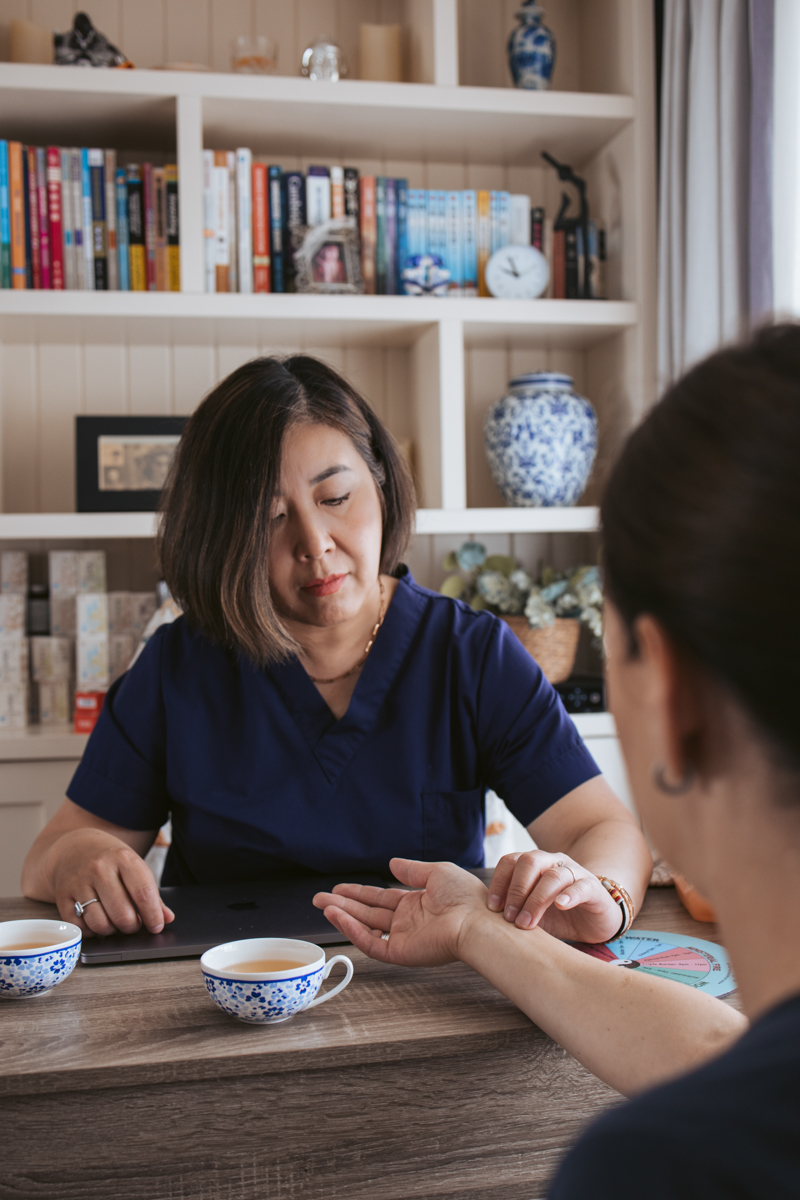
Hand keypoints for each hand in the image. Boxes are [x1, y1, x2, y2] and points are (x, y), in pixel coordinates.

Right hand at [49, 828, 174, 936]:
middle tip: (134, 925)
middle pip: (122, 914)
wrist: (74, 848)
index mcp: (123, 858)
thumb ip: (151, 894)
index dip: (153, 915)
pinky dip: (93, 932)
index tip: (157, 926)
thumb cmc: (111, 860)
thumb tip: (166, 918)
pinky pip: (81, 927)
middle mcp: (100, 869)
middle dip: (132, 926)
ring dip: (112, 931)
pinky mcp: (62, 896)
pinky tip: (98, 922)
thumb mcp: (134, 867)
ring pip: (100, 924)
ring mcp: (79, 882)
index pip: (143, 893)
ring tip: (116, 923)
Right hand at [313, 858, 487, 966]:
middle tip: (319, 898)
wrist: (477, 921)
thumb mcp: (437, 873)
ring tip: (324, 905)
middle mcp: (406, 922)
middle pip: (367, 912)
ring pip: (365, 927)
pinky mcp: (401, 952)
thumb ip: (412, 870)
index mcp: (415, 904)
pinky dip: (354, 931)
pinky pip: (371, 944)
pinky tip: (339, 917)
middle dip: (343, 904)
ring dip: (343, 916)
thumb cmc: (465, 897)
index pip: (380, 899)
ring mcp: (403, 938)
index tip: (339, 888)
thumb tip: (392, 863)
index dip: (359, 893)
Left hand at [487, 850, 622, 942]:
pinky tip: (560, 906)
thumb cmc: (557, 916)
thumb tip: (482, 924)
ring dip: (536, 899)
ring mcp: (574, 872)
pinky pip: (581, 886)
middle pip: (530, 861)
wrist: (595, 921)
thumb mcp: (530, 915)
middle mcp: (553, 863)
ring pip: (554, 875)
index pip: (510, 862)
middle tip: (509, 917)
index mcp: (534, 865)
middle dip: (516, 889)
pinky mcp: (593, 887)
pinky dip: (569, 895)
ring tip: (526, 923)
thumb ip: (512, 912)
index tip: (491, 908)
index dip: (499, 882)